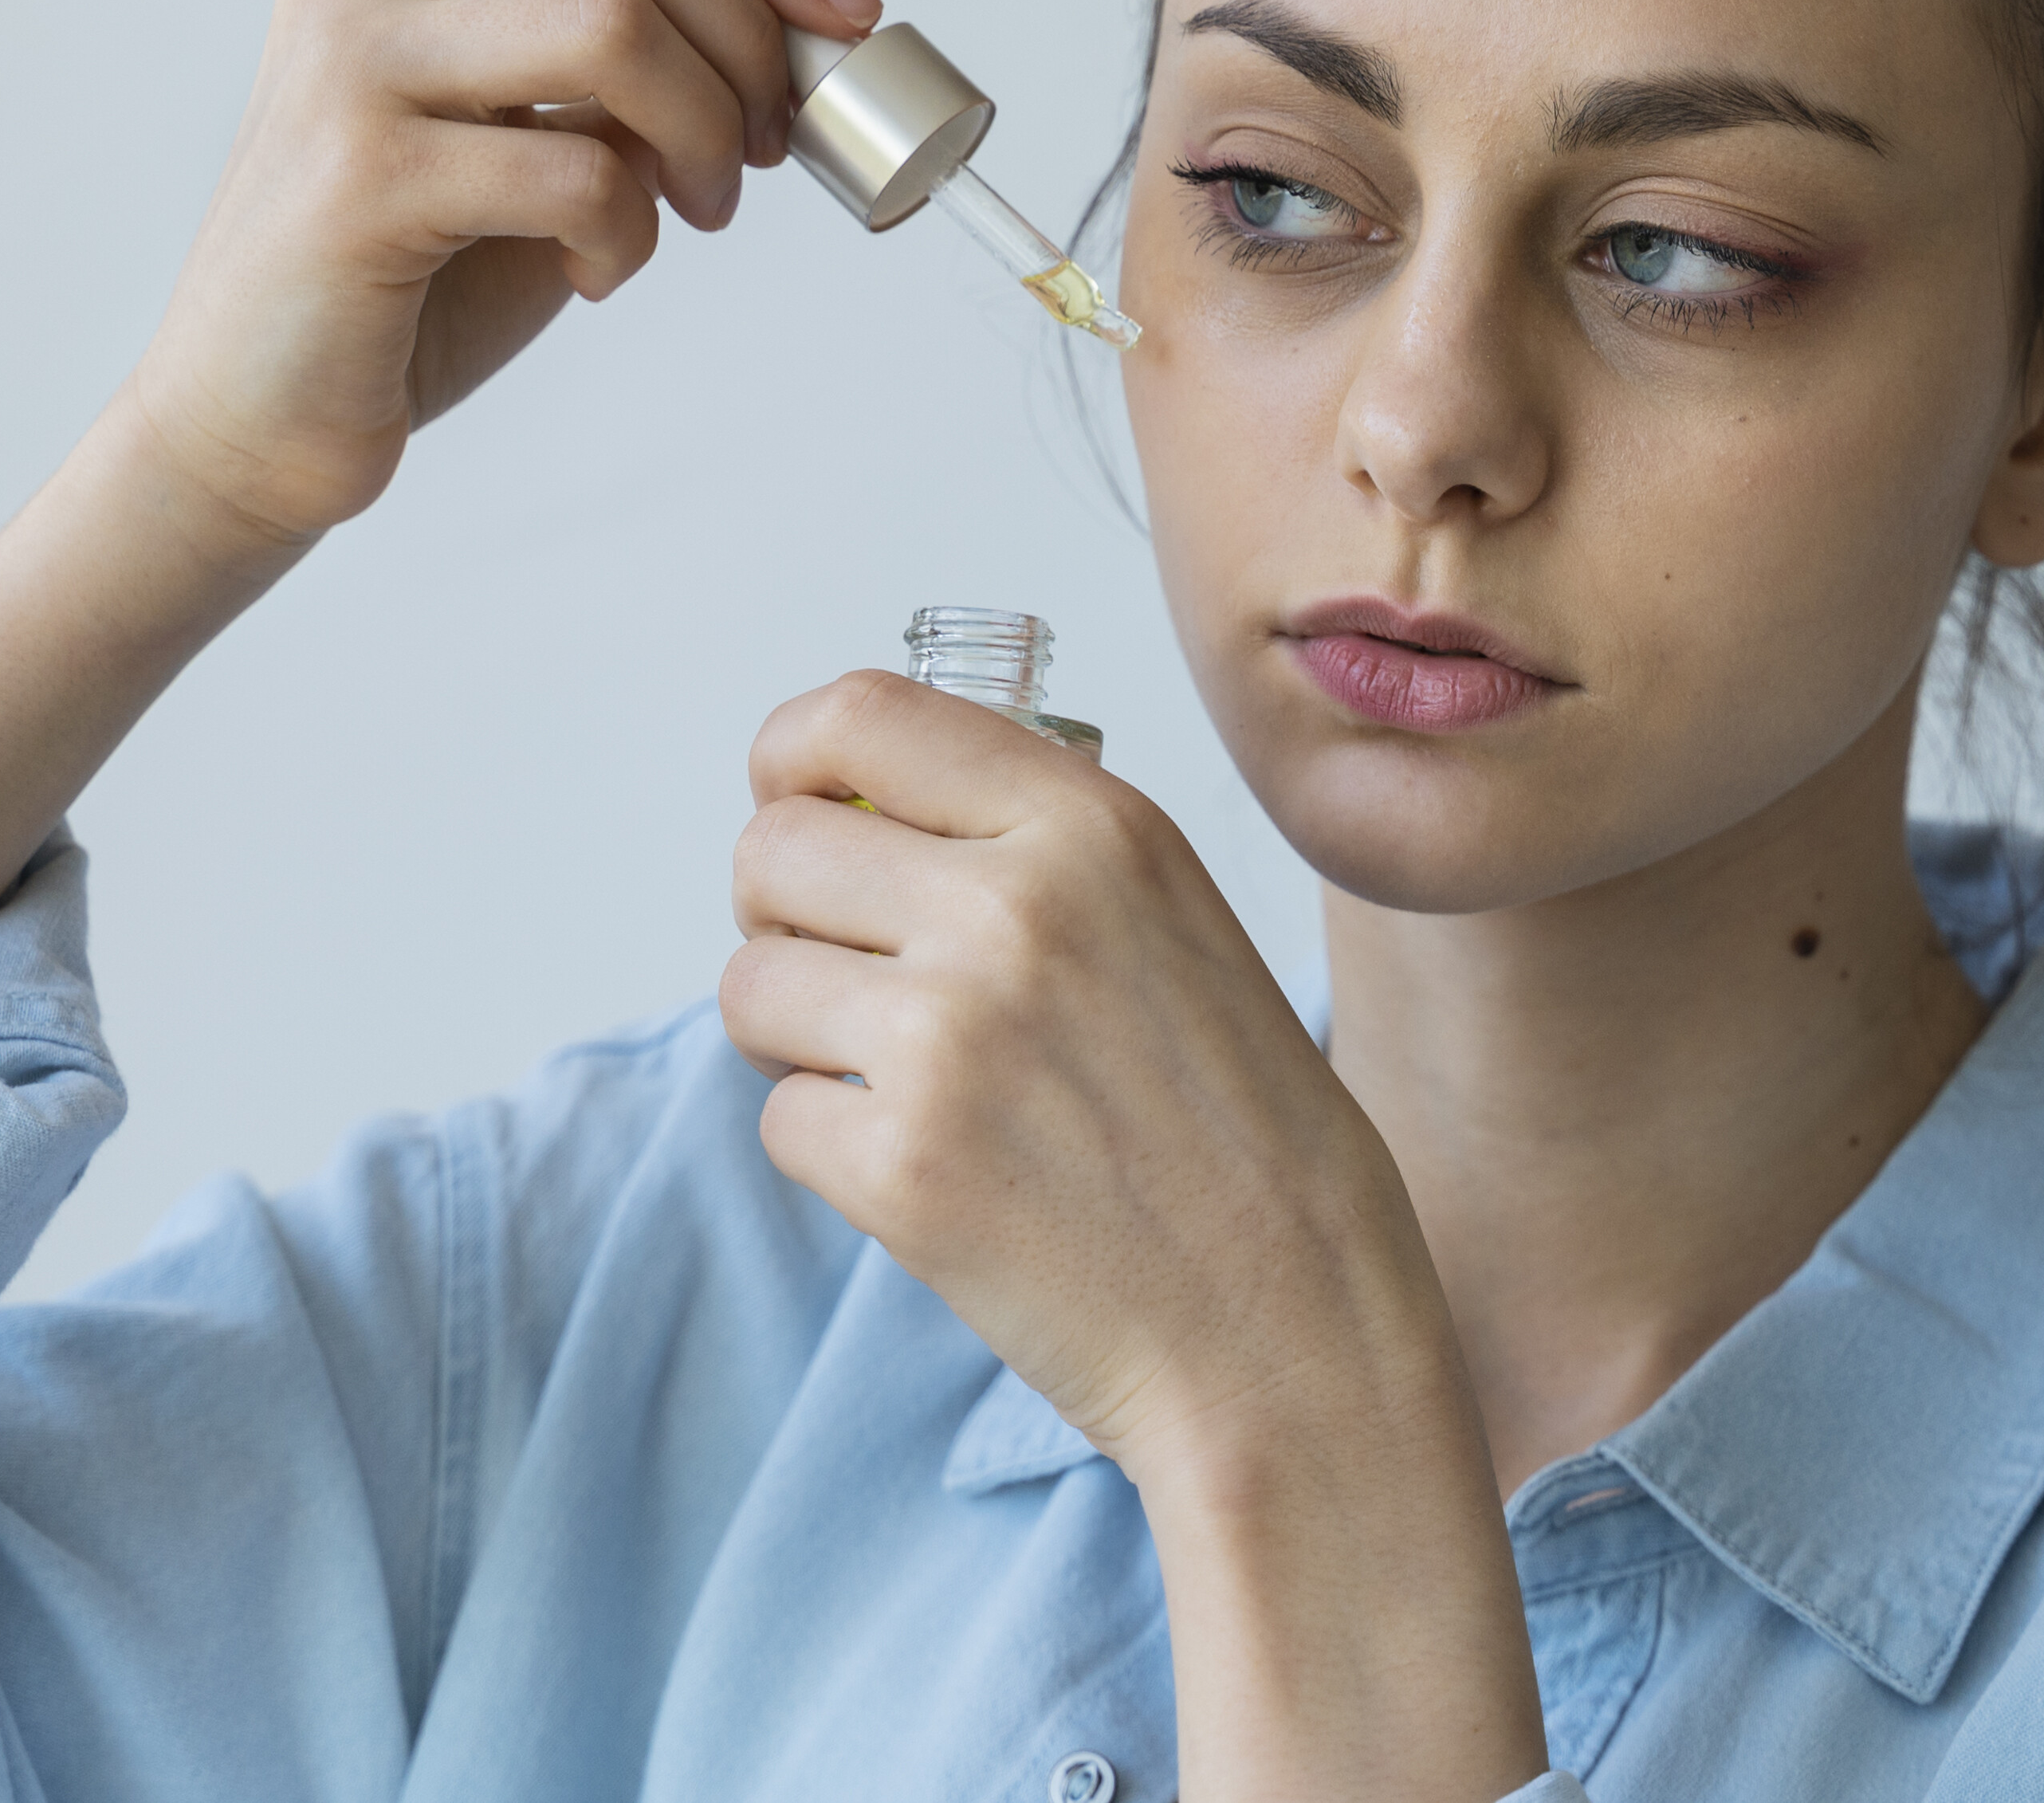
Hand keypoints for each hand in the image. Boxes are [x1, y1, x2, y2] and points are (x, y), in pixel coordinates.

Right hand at [128, 0, 881, 546]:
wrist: (247, 422)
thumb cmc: (407, 282)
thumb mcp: (532, 137)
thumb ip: (625, 70)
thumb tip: (797, 44)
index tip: (847, 20)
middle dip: (748, 37)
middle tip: (765, 144)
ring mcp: (350, 64)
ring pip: (615, 29)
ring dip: (701, 132)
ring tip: (696, 210)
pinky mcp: (360, 176)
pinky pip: (572, 169)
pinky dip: (627, 232)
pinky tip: (595, 272)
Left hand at [721, 675, 1548, 1802]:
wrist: (1293, 1326)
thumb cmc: (1240, 1133)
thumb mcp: (1172, 919)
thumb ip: (1033, 842)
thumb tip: (850, 806)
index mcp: (1092, 826)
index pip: (856, 717)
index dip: (792, 761)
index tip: (797, 808)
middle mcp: (1013, 907)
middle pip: (770, 849)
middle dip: (785, 917)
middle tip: (851, 979)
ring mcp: (949, 1035)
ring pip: (749, 983)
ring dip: (795, 1036)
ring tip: (898, 1081)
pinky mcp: (901, 1165)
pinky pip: (778, 1117)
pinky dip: (832, 1150)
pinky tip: (933, 1174)